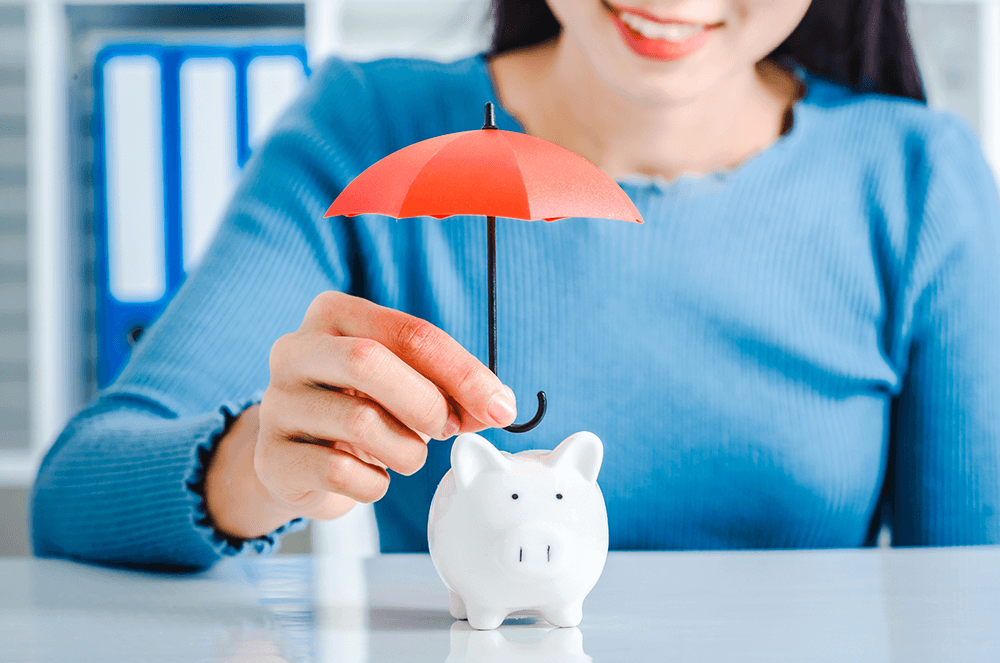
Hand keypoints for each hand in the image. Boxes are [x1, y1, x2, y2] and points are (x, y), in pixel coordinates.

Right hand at [254, 291, 517, 521]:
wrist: (297, 459)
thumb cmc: (361, 409)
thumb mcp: (406, 385)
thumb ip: (452, 391)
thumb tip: (499, 407)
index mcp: (335, 314)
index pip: (409, 332)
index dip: (462, 372)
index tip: (500, 406)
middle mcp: (295, 349)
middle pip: (368, 360)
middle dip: (426, 403)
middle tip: (447, 429)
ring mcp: (277, 403)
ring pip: (359, 422)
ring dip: (406, 451)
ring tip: (406, 455)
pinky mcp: (271, 457)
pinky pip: (339, 472)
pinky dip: (373, 483)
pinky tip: (370, 476)